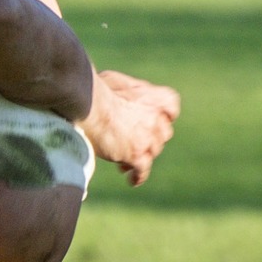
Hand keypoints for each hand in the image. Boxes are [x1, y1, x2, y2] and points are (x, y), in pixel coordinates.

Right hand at [82, 69, 179, 186]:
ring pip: (152, 153)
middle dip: (149, 138)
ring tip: (124, 164)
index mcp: (154, 97)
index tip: (155, 118)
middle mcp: (157, 118)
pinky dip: (138, 176)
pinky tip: (131, 180)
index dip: (164, 114)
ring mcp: (148, 138)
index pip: (171, 106)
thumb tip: (114, 92)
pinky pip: (142, 170)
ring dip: (141, 157)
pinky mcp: (137, 155)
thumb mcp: (115, 81)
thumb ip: (125, 90)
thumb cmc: (96, 89)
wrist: (90, 105)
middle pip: (162, 133)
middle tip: (134, 143)